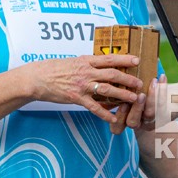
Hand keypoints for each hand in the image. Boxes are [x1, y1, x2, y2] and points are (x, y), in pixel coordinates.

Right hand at [26, 53, 143, 127]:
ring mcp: (82, 85)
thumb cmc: (55, 68)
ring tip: (134, 99)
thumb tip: (103, 64)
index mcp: (86, 61)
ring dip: (122, 95)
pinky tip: (113, 118)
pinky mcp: (76, 98)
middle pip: (112, 74)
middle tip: (140, 83)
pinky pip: (94, 107)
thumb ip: (88, 63)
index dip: (125, 59)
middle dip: (128, 79)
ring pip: (107, 90)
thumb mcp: (73, 61)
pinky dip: (105, 114)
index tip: (137, 60)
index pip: (109, 58)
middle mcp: (86, 72)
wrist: (37, 78)